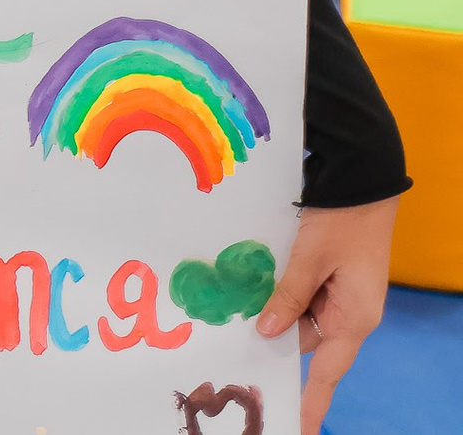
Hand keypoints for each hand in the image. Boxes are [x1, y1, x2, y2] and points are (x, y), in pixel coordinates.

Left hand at [257, 194, 398, 434]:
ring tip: (239, 300)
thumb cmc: (342, 221)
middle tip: (233, 337)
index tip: (299, 427)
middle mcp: (348, 314)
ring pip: (297, 317)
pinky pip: (299, 297)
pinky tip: (253, 283)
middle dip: (272, 337)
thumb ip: (288, 296)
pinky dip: (278, 294)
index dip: (311, 400)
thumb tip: (267, 332)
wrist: (360, 183)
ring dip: (272, 309)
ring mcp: (339, 297)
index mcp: (353, 318)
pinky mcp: (328, 280)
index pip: (327, 371)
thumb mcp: (309, 258)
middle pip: (304, 342)